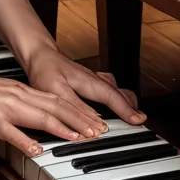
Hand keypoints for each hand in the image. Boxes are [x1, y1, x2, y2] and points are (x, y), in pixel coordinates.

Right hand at [0, 62, 113, 156]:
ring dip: (63, 128)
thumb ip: (15, 104)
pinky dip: (27, 141)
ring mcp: (5, 108)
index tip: (93, 120)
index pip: (55, 99)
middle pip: (55, 106)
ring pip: (41, 117)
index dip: (77, 110)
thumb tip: (31, 118)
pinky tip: (39, 150)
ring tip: (81, 138)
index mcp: (19, 90)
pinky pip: (12, 132)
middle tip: (98, 130)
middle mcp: (17, 96)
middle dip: (80, 119)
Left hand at [25, 43, 144, 126]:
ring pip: (116, 89)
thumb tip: (95, 124)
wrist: (39, 54)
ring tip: (131, 115)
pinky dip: (117, 97)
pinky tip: (114, 103)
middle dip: (132, 107)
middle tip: (140, 122)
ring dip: (126, 101)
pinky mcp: (90, 80)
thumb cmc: (46, 71)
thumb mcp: (58, 92)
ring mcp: (94, 79)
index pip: (113, 97)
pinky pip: (110, 88)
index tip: (139, 120)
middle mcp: (96, 79)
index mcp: (90, 82)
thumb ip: (77, 109)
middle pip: (120, 93)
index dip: (127, 110)